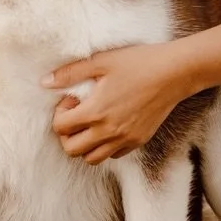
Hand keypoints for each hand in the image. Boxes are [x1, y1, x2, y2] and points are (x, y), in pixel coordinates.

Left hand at [42, 41, 191, 163]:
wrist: (175, 73)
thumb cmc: (138, 63)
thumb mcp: (102, 61)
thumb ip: (70, 73)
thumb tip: (45, 82)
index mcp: (96, 112)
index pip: (61, 128)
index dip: (59, 113)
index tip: (71, 99)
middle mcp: (109, 132)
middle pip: (72, 150)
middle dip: (67, 134)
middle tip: (76, 114)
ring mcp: (125, 139)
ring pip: (92, 159)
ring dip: (84, 144)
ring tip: (91, 122)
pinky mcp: (138, 141)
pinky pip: (113, 156)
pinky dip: (105, 147)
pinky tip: (109, 125)